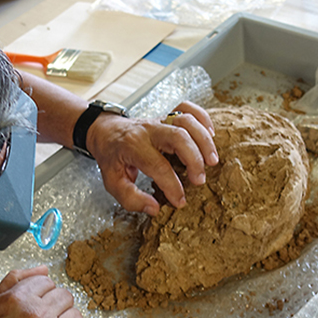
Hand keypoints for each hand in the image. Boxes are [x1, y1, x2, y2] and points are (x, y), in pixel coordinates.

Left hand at [87, 101, 218, 215]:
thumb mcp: (112, 183)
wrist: (105, 132)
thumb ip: (131, 198)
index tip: (180, 202)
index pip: (158, 166)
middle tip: (200, 180)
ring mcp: (158, 119)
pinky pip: (187, 108)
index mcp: (132, 146)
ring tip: (212, 160)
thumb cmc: (111, 158)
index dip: (172, 187)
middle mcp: (148, 130)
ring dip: (203, 140)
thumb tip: (155, 209)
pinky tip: (211, 134)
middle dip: (194, 160)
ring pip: (186, 121)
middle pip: (178, 137)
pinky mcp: (166, 115)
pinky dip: (202, 118)